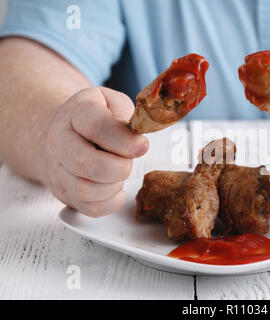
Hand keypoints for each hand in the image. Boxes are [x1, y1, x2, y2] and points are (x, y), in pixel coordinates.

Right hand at [38, 87, 148, 216]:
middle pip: (86, 163)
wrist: (65, 133)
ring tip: (120, 171)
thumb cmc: (96, 116)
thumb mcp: (112, 103)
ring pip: (86, 190)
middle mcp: (60, 141)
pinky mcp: (66, 193)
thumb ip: (125, 116)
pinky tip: (115, 186)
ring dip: (114, 185)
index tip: (142, 145)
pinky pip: (91, 208)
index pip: (95, 126)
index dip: (123, 140)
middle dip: (119, 167)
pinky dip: (111, 202)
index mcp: (76, 113)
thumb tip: (136, 140)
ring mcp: (59, 170)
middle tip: (129, 161)